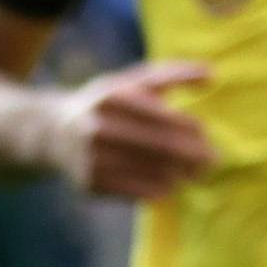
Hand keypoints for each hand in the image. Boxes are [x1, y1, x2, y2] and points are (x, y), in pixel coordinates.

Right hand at [55, 61, 216, 201]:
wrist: (54, 133)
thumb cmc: (109, 106)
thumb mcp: (132, 82)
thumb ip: (173, 74)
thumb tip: (212, 74)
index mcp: (111, 98)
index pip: (167, 118)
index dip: (194, 130)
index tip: (206, 136)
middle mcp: (98, 128)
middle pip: (164, 147)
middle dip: (196, 156)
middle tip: (212, 161)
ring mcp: (92, 158)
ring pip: (157, 172)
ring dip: (182, 174)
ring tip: (191, 172)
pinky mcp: (91, 184)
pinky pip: (143, 192)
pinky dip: (163, 188)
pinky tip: (167, 181)